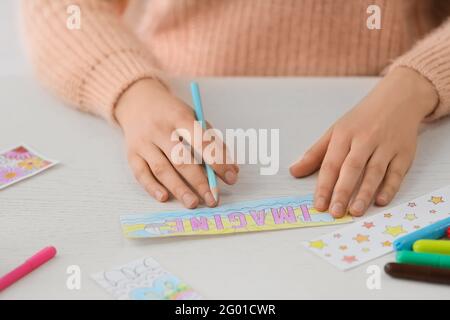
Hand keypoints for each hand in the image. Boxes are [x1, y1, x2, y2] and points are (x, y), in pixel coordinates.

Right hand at [115, 79, 238, 207]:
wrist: (138, 102)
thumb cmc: (172, 114)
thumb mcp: (194, 118)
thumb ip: (213, 142)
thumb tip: (231, 170)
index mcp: (179, 116)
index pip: (201, 141)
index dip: (218, 161)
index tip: (231, 178)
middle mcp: (159, 129)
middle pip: (181, 159)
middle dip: (199, 182)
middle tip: (213, 199)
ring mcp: (143, 142)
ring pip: (162, 169)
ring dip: (179, 189)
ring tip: (194, 203)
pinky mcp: (131, 154)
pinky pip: (141, 174)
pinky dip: (153, 187)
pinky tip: (165, 198)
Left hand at [290, 67, 438, 216]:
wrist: (398, 99)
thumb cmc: (362, 120)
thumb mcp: (335, 131)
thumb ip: (315, 154)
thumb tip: (294, 172)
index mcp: (344, 135)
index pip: (331, 163)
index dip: (324, 185)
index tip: (318, 205)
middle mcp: (365, 140)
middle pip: (352, 168)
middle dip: (342, 191)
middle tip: (335, 212)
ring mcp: (386, 146)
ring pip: (375, 172)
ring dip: (365, 193)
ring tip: (355, 211)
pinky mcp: (404, 153)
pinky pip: (396, 172)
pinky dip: (390, 187)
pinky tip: (381, 201)